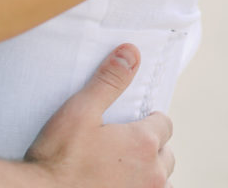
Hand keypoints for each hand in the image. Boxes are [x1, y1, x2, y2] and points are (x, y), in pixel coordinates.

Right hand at [26, 44, 173, 187]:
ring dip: (150, 172)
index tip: (130, 121)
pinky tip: (118, 182)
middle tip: (124, 141)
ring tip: (124, 166)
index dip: (148, 118)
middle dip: (152, 145)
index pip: (164, 124)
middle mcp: (153, 174)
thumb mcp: (82, 109)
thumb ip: (109, 81)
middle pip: (166, 153)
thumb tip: (130, 53)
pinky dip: (141, 187)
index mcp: (143, 143)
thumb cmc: (60, 155)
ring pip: (163, 180)